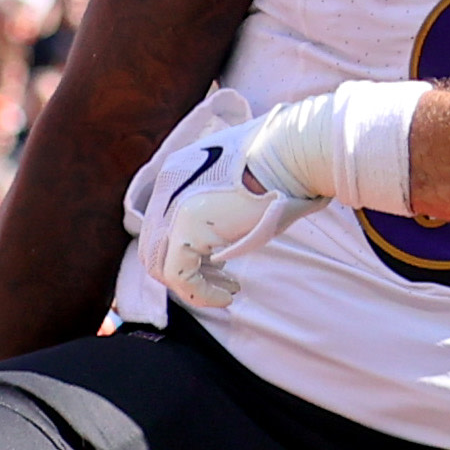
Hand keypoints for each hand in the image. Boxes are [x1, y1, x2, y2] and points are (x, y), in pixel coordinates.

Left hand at [131, 91, 333, 309]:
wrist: (294, 152)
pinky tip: (226, 297)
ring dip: (194, 288)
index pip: (164, 226)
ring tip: (226, 292)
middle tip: (221, 284)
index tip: (219, 268)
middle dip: (188, 273)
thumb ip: (225, 202)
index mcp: (176, 173)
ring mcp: (173, 207)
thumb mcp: (245, 182)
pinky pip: (180, 276)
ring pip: (162, 266)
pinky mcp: (187, 225)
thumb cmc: (285, 168)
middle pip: (155, 248)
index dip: (188, 252)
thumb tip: (231, 230)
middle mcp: (166, 189)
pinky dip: (201, 294)